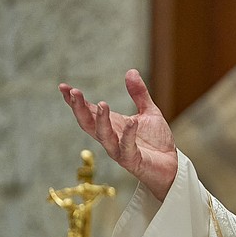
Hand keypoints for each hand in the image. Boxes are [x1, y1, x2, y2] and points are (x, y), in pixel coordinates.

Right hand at [59, 69, 177, 201]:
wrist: (172, 166)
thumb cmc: (156, 142)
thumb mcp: (149, 112)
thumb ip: (139, 94)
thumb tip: (131, 71)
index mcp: (112, 126)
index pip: (89, 112)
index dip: (75, 101)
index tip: (64, 87)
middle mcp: (111, 138)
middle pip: (88, 124)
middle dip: (79, 109)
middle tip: (73, 92)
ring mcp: (120, 151)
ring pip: (104, 136)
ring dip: (101, 120)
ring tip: (102, 103)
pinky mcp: (133, 161)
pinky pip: (127, 148)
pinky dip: (128, 135)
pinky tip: (131, 122)